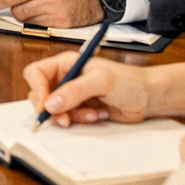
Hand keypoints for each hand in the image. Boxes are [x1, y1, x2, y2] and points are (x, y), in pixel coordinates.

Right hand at [24, 51, 151, 127]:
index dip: (37, 89)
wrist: (147, 97)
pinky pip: (68, 119)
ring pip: (53, 110)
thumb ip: (75, 91)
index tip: (45, 106)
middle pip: (41, 94)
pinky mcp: (79, 110)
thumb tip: (50, 103)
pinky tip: (97, 115)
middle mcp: (65, 78)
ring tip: (91, 114)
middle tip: (65, 118)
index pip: (37, 73)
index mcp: (66, 63)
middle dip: (52, 109)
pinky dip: (80, 121)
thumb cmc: (128, 81)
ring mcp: (71, 95)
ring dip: (71, 116)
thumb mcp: (101, 81)